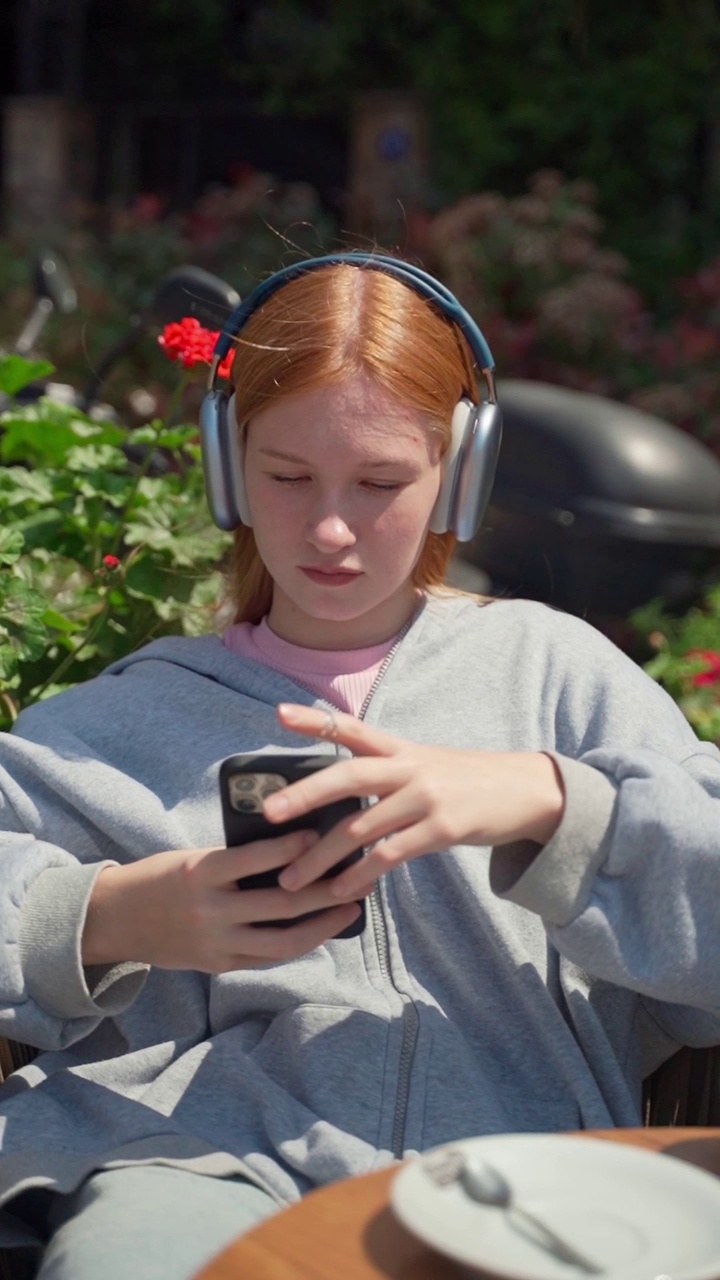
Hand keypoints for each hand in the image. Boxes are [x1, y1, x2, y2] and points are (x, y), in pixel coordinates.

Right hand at [82, 830, 363, 973]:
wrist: (117, 920)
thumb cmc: (162, 878)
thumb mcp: (194, 858)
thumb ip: (235, 861)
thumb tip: (292, 850)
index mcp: (202, 873)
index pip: (256, 858)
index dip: (293, 848)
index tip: (323, 834)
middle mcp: (211, 911)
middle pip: (282, 904)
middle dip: (327, 892)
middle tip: (359, 877)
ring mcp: (217, 944)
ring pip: (284, 942)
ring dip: (323, 926)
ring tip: (350, 909)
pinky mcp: (219, 965)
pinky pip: (269, 957)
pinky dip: (298, 944)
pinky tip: (321, 930)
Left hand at [265, 704, 564, 899]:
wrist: (525, 791)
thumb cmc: (466, 780)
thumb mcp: (425, 763)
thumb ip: (385, 771)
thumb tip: (337, 792)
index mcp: (400, 748)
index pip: (352, 728)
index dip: (316, 720)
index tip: (280, 713)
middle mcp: (408, 767)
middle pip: (348, 775)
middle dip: (305, 794)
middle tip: (269, 812)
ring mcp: (426, 797)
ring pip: (362, 825)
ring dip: (322, 856)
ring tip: (292, 880)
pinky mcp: (443, 828)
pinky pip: (391, 854)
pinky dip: (361, 874)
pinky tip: (341, 889)